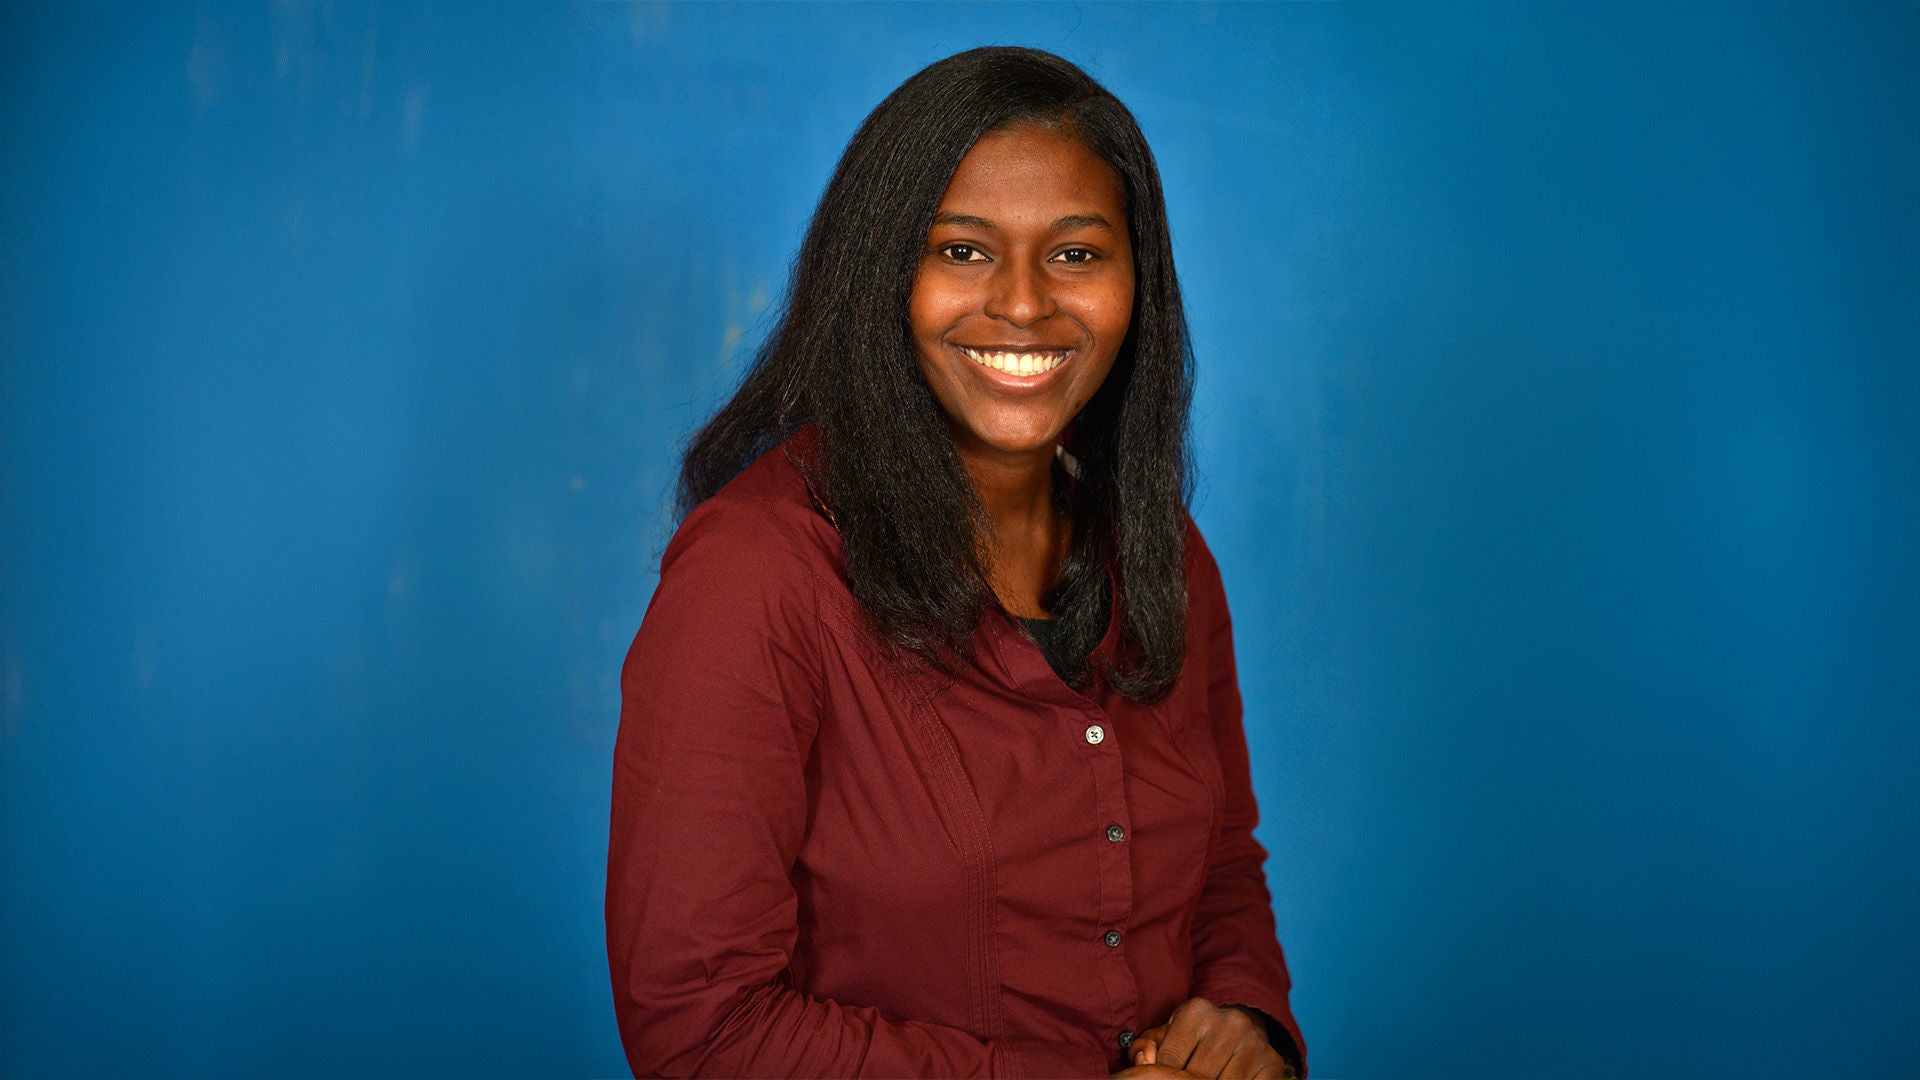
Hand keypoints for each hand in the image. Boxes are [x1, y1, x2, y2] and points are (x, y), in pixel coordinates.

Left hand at [1129, 998, 1292, 1078]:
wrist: (1242, 1032)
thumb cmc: (1195, 1039)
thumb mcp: (1167, 1037)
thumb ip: (1145, 1047)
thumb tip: (1144, 1060)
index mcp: (1197, 1011)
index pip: (1170, 1059)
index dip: (1165, 1076)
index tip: (1169, 1077)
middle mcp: (1230, 1021)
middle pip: (1197, 1076)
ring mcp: (1254, 1042)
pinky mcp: (1272, 1062)